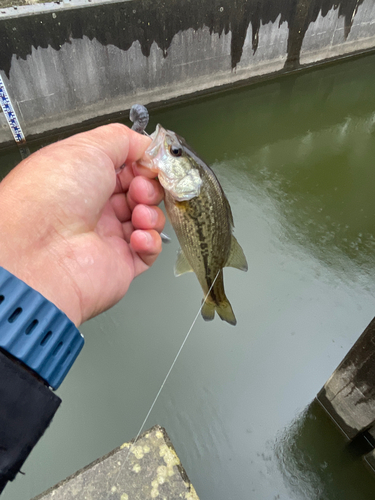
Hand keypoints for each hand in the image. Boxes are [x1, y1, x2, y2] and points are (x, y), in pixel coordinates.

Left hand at [0, 124, 164, 325]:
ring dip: (151, 213)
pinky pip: (148, 252)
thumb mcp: (87, 148)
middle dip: (149, 188)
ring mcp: (108, 237)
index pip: (126, 169)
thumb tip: (146, 144)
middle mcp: (95, 208)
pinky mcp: (120, 264)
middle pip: (140, 194)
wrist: (40, 250)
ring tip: (138, 213)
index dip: (143, 165)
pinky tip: (138, 236)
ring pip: (148, 220)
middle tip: (140, 189)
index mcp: (84, 180)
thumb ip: (123, 139)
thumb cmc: (50, 196)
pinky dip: (151, 241)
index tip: (151, 163)